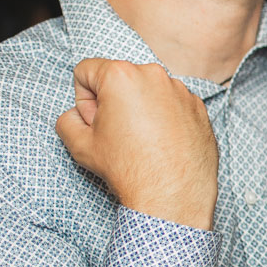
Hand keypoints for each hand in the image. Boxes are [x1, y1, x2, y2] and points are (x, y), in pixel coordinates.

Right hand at [54, 59, 219, 228]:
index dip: (83, 100)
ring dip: (139, 109)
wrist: (173, 195)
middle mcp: (154, 74)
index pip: (86, 71)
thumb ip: (68, 120)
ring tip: (142, 142)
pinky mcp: (198, 107)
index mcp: (121, 75)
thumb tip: (77, 115)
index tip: (95, 123)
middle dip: (112, 103)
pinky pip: (171, 104)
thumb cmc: (128, 168)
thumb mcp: (80, 145)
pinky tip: (163, 144)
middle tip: (117, 135)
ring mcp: (181, 90)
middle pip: (118, 79)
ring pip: (146, 91)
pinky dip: (164, 118)